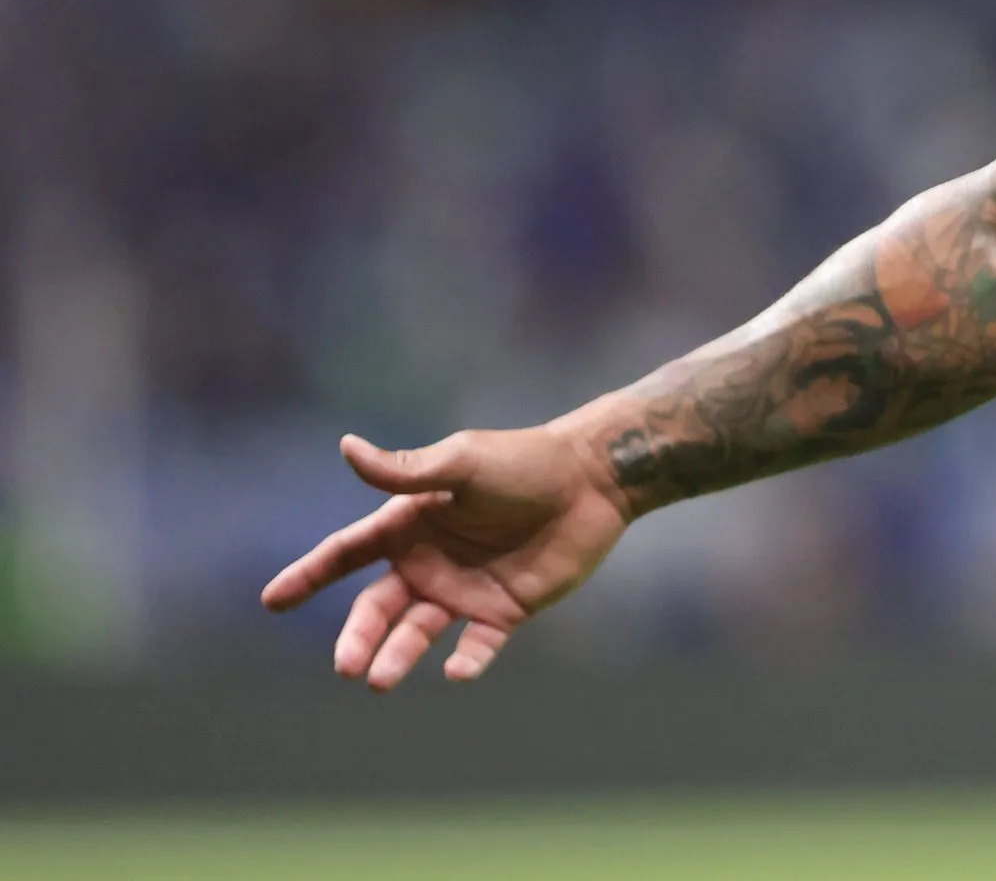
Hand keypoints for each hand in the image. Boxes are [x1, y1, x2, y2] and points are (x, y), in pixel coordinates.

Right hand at [260, 427, 630, 688]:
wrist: (592, 480)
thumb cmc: (523, 463)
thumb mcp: (461, 464)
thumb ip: (406, 471)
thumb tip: (346, 448)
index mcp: (409, 525)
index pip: (346, 554)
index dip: (308, 575)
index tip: (271, 600)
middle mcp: (428, 563)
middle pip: (376, 608)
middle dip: (358, 637)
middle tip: (347, 666)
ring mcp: (464, 590)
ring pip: (417, 633)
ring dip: (398, 656)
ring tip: (380, 679)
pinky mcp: (504, 610)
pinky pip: (478, 645)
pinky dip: (466, 660)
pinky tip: (456, 670)